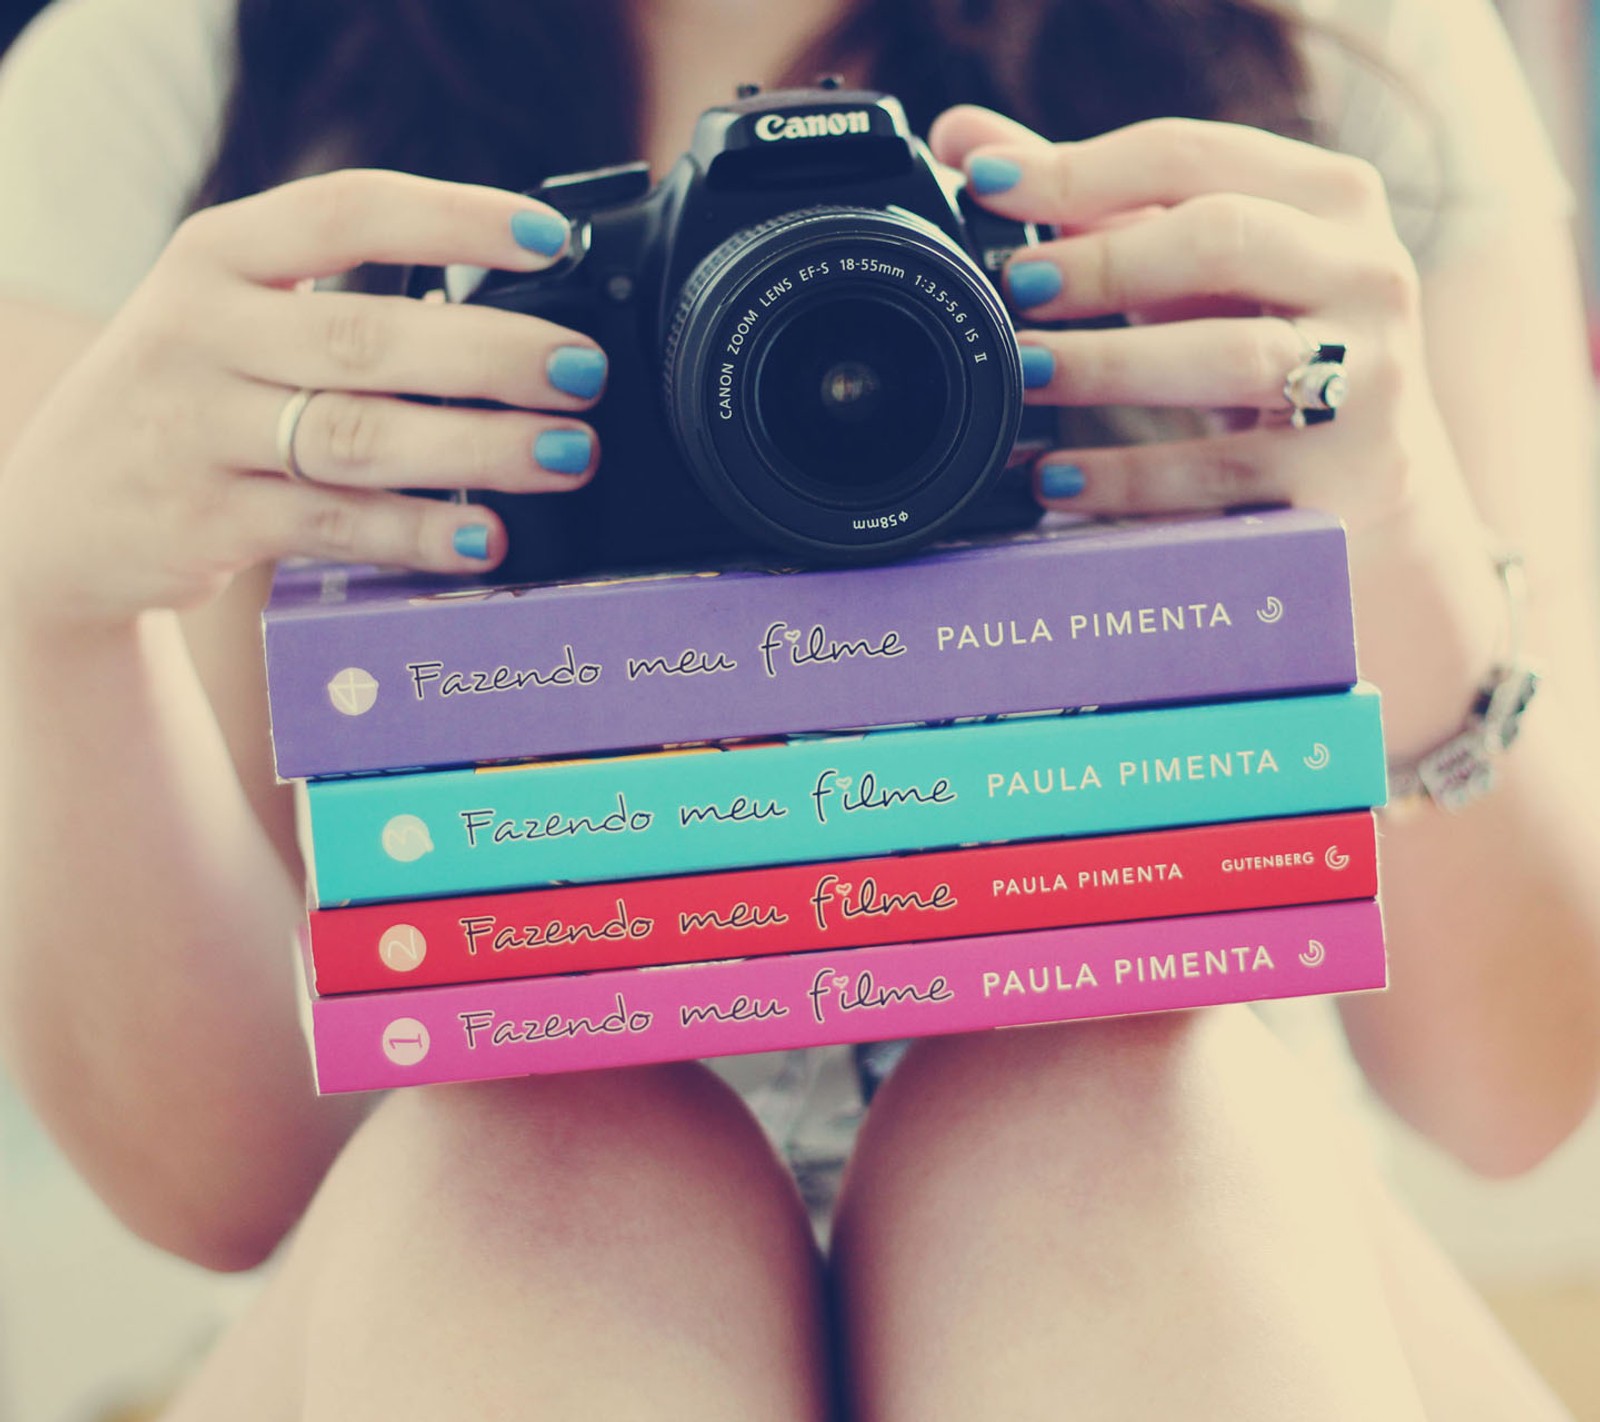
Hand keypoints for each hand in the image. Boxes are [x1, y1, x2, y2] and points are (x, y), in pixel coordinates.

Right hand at [0, 170, 604, 626]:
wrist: (62, 512)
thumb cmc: (189, 400)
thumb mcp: (231, 321)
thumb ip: (338, 306)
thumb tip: (513, 320)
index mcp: (219, 258)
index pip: (346, 211)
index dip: (456, 220)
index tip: (553, 238)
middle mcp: (201, 331)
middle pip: (370, 335)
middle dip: (493, 354)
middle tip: (583, 372)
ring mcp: (198, 429)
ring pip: (360, 435)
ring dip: (478, 447)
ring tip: (567, 453)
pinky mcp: (208, 519)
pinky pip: (334, 523)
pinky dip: (416, 533)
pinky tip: (484, 536)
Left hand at [932, 107, 1469, 544]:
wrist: (1368, 475)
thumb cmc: (1263, 338)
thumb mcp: (1190, 260)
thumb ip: (1088, 197)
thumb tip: (961, 137)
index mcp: (1328, 196)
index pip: (1193, 155)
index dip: (1079, 168)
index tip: (984, 186)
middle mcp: (1366, 273)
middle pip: (1223, 239)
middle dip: (1103, 262)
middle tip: (1013, 287)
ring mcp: (1366, 378)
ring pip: (1232, 358)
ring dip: (1109, 365)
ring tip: (1023, 376)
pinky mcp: (1344, 477)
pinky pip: (1218, 472)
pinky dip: (1126, 478)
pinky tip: (1056, 475)